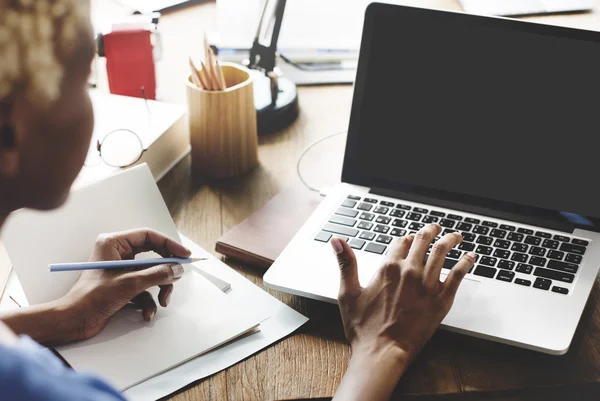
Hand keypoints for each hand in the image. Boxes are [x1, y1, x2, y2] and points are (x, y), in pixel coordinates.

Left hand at [61, 228, 190, 340]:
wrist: (73, 321)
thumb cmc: (91, 298)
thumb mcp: (129, 284)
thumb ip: (157, 274)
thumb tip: (177, 269)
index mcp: (114, 243)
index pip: (149, 236)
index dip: (169, 245)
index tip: (184, 255)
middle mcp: (118, 254)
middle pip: (153, 256)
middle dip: (165, 271)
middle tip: (177, 277)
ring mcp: (121, 270)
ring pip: (151, 274)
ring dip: (159, 289)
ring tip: (162, 301)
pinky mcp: (122, 285)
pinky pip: (144, 288)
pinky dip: (149, 301)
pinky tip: (147, 313)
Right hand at [331, 223, 474, 400]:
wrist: (382, 352)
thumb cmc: (363, 328)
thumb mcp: (348, 293)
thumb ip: (346, 263)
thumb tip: (337, 241)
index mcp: (388, 268)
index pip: (400, 242)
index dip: (405, 238)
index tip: (409, 238)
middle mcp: (409, 271)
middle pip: (423, 241)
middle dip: (430, 231)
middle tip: (436, 228)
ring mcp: (427, 285)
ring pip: (442, 252)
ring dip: (450, 240)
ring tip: (455, 236)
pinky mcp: (441, 300)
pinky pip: (458, 275)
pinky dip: (465, 263)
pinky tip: (470, 257)